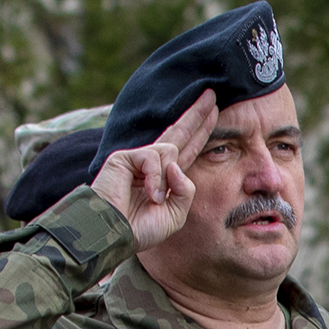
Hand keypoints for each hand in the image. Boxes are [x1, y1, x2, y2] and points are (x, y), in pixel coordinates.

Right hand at [91, 90, 219, 251]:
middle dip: (196, 115)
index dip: (201, 131)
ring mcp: (137, 159)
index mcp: (166, 177)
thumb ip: (185, 190)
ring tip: (154, 200)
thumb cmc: (140, 229)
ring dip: (166, 179)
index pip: (188, 149)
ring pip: (170, 152)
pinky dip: (155, 178)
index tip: (214, 111)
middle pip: (179, 133)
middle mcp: (152, 164)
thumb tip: (176, 164)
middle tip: (211, 94)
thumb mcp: (175, 214)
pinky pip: (153, 158)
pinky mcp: (123, 157)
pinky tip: (149, 195)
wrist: (113, 234)